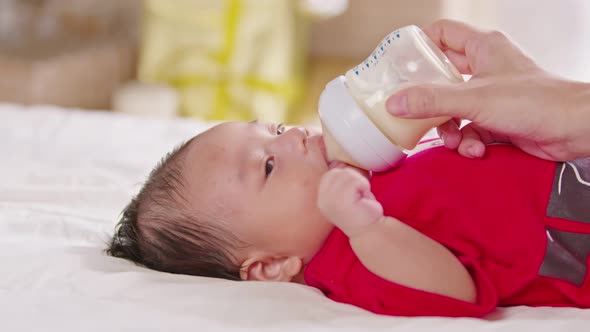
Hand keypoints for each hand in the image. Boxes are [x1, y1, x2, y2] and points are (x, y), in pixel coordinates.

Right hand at [317, 163, 383, 236]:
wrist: (371, 230)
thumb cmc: (361, 209)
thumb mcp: (346, 192)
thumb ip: (339, 180)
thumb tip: (338, 161)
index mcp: (321, 198)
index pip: (330, 174)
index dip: (345, 176)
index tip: (354, 190)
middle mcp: (322, 200)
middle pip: (337, 172)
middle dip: (353, 179)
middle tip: (359, 194)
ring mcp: (331, 201)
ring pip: (346, 175)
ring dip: (360, 183)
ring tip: (361, 197)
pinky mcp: (342, 202)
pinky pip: (355, 181)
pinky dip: (364, 187)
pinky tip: (363, 199)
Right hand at [386, 19, 589, 160]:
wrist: (574, 130)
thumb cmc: (535, 101)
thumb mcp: (474, 99)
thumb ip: (431, 101)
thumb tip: (394, 102)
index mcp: (482, 47)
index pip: (442, 33)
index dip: (420, 45)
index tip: (400, 65)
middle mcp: (486, 67)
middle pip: (443, 77)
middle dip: (429, 100)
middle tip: (412, 110)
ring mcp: (492, 94)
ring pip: (453, 108)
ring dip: (448, 128)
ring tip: (452, 140)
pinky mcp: (498, 119)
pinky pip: (470, 129)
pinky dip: (468, 141)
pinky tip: (475, 150)